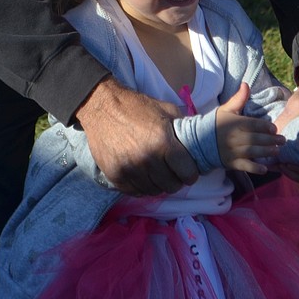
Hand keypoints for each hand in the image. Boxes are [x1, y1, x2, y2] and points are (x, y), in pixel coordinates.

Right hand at [76, 76, 197, 195]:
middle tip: (172, 172)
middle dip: (175, 180)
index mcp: (163, 142)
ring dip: (158, 184)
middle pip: (171, 186)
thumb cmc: (136, 106)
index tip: (188, 171)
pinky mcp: (115, 176)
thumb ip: (182, 127)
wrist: (102, 106)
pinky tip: (143, 175)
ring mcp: (130, 170)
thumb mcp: (165, 109)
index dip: (191, 173)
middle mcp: (147, 159)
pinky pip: (135, 192)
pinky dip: (142, 186)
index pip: (187, 173)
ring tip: (157, 173)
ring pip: (153, 191)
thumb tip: (196, 141)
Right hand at [215, 82, 284, 173]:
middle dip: (271, 140)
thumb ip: (238, 98)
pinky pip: (245, 166)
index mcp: (234, 123)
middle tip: (283, 140)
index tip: (275, 128)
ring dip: (266, 152)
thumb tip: (246, 84)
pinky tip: (265, 168)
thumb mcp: (226, 109)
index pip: (252, 124)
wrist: (200, 141)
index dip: (265, 126)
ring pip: (252, 152)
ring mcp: (233, 151)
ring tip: (277, 151)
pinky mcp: (232, 163)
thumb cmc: (217, 124)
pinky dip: (255, 168)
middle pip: (255, 139)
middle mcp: (234, 137)